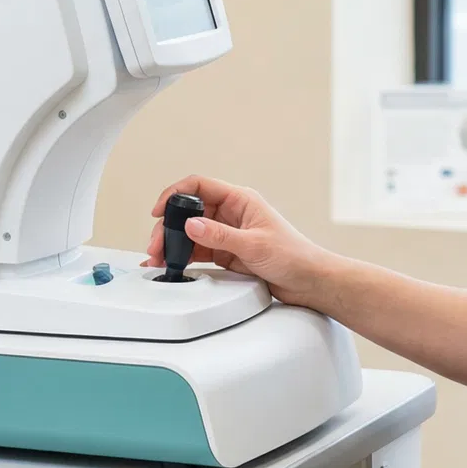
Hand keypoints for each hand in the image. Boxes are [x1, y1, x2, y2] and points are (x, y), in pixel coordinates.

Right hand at [144, 176, 342, 310]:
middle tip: (157, 245)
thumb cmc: (294, 255)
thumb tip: (191, 225)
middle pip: (190, 211)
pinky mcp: (226, 253)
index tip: (159, 210)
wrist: (309, 281)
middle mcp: (231, 214)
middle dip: (169, 226)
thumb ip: (220, 236)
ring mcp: (227, 233)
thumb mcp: (254, 245)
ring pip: (190, 232)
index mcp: (240, 200)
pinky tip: (173, 263)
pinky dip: (183, 256)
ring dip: (173, 243)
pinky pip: (198, 250)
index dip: (175, 194)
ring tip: (160, 258)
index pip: (199, 186)